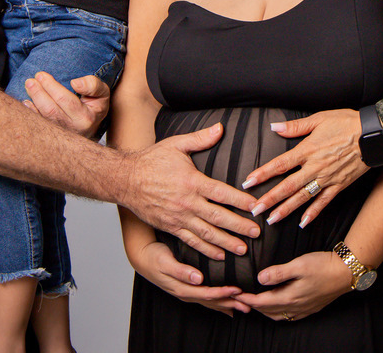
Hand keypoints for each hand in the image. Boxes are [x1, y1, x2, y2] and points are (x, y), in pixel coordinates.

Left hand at [22, 72, 109, 138]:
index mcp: (86, 118)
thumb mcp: (102, 93)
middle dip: (38, 93)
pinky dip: (31, 114)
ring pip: (43, 118)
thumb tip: (75, 83)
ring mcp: (62, 134)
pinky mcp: (53, 136)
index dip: (52, 87)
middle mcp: (73, 129)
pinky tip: (26, 102)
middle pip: (51, 110)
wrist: (92, 126)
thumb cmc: (95, 105)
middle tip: (30, 80)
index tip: (41, 75)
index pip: (66, 101)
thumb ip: (93, 85)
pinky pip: (39, 125)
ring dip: (33, 100)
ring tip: (28, 85)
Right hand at [125, 124, 260, 259]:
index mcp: (192, 181)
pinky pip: (191, 241)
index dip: (241, 201)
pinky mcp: (170, 227)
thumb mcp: (176, 144)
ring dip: (226, 242)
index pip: (222, 193)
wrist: (125, 180)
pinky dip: (206, 250)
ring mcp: (178, 217)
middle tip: (256, 233)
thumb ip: (200, 139)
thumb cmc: (151, 161)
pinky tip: (219, 255)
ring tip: (243, 249)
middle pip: (218, 217)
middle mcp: (187, 202)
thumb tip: (220, 128)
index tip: (256, 206)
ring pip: (207, 233)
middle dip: (239, 226)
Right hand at [131, 240, 250, 316]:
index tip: (238, 290)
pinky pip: (207, 297)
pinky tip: (228, 302)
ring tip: (244, 306)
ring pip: (211, 301)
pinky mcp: (188, 287)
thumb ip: (181, 271)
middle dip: (231, 303)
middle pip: (212, 301)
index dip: (223, 293)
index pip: (207, 294)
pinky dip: (219, 300)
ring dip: (228, 303)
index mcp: (182, 288)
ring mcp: (187, 292)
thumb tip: (197, 278)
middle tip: (249, 303)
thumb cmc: (154, 257)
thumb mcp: (165, 262)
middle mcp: (186, 293)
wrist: (142, 256)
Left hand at [236, 251, 351, 321]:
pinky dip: (278, 313)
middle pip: (268, 310)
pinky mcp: (311, 308)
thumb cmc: (323, 266)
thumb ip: (278, 273)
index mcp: (290, 297)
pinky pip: (289, 316)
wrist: (346, 273)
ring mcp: (304, 309)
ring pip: (278, 315)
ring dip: (265, 311)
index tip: (236, 294)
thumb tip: (260, 278)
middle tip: (241, 299)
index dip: (248, 298)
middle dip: (253, 305)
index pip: (262, 301)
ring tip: (255, 303)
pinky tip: (278, 307)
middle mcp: (296, 307)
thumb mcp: (299, 265)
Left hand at [243, 109, 367, 225]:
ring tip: (271, 220)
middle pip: (287, 186)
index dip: (262, 174)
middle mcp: (314, 167)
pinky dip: (313, 213)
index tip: (248, 183)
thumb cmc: (346, 123)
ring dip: (286, 209)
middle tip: (254, 210)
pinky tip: (303, 223)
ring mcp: (327, 179)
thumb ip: (295, 126)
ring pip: (302, 197)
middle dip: (269, 199)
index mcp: (307, 150)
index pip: (279, 165)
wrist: (373, 134)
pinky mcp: (339, 185)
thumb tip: (274, 127)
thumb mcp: (319, 119)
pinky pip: (324, 202)